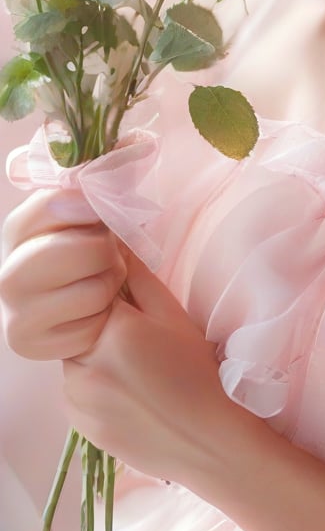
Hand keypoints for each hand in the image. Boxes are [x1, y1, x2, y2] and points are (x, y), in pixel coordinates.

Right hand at [0, 189, 126, 358]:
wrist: (75, 303)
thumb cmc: (86, 250)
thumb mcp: (86, 215)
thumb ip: (90, 194)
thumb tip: (95, 184)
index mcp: (18, 231)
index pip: (55, 204)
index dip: (88, 207)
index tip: (98, 213)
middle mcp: (8, 274)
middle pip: (88, 252)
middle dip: (107, 252)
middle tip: (105, 254)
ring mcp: (15, 314)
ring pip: (95, 292)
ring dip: (110, 286)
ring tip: (99, 281)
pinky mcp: (30, 346)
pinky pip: (90, 330)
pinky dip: (101, 320)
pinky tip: (90, 312)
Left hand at [61, 250, 245, 487]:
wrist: (207, 439)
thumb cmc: (197, 371)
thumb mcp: (172, 315)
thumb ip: (138, 276)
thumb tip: (115, 240)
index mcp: (112, 332)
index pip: (92, 293)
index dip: (110, 293)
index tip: (133, 305)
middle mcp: (86, 367)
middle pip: (78, 326)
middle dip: (99, 325)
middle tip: (138, 339)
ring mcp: (78, 401)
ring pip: (75, 360)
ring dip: (94, 356)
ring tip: (136, 369)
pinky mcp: (79, 427)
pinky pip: (76, 392)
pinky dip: (94, 386)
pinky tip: (129, 392)